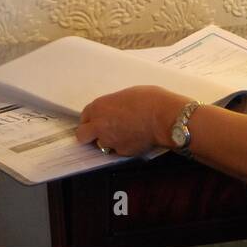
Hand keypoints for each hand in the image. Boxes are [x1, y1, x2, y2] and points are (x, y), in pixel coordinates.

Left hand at [74, 85, 191, 157]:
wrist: (163, 116)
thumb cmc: (149, 100)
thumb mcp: (126, 94)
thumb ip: (113, 105)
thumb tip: (113, 111)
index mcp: (98, 107)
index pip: (84, 117)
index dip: (91, 119)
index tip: (98, 120)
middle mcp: (99, 125)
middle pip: (83, 136)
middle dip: (90, 134)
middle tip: (103, 131)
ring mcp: (109, 140)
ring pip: (101, 145)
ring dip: (109, 141)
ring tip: (125, 133)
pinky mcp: (121, 152)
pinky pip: (118, 150)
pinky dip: (124, 146)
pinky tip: (135, 137)